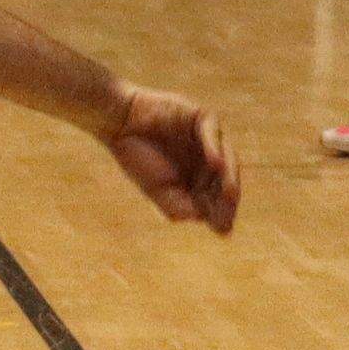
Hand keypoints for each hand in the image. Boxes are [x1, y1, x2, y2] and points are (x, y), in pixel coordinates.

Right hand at [100, 84, 241, 233]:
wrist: (119, 124)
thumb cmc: (136, 158)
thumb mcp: (157, 191)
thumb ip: (178, 207)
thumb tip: (202, 218)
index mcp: (197, 182)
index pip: (217, 201)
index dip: (222, 215)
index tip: (222, 229)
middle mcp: (208, 163)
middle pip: (227, 183)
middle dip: (228, 199)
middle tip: (227, 211)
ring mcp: (209, 141)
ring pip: (228, 160)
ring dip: (229, 177)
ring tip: (228, 192)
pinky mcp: (204, 120)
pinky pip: (214, 135)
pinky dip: (215, 148)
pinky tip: (214, 163)